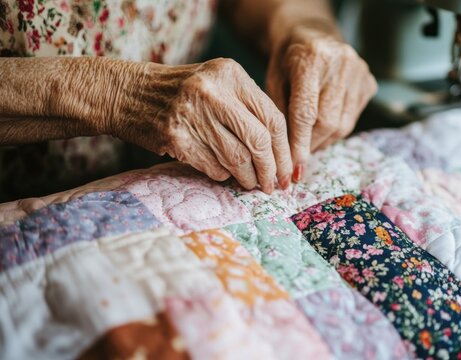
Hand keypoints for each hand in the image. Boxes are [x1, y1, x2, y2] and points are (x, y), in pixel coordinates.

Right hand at [116, 58, 292, 192]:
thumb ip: (247, 108)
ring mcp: (193, 114)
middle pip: (259, 140)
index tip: (288, 169)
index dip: (284, 150)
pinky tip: (224, 174)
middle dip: (270, 170)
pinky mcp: (177, 137)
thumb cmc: (181, 92)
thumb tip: (280, 154)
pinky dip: (223, 175)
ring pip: (237, 158)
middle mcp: (213, 91)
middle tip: (272, 185)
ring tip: (250, 183)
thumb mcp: (217, 84)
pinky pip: (213, 166)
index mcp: (230, 74)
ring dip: (247, 177)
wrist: (127, 93)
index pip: (273, 118)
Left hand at [266, 27, 376, 180]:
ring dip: (324, 141)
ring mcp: (359, 72)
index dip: (300, 143)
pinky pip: (353, 118)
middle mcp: (341, 63)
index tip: (293, 167)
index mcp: (311, 59)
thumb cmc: (287, 60)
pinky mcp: (369, 82)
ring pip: (343, 124)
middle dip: (311, 146)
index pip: (306, 112)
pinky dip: (336, 129)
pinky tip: (323, 126)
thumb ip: (279, 113)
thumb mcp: (273, 80)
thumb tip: (285, 156)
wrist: (312, 34)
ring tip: (309, 144)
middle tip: (298, 159)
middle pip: (328, 121)